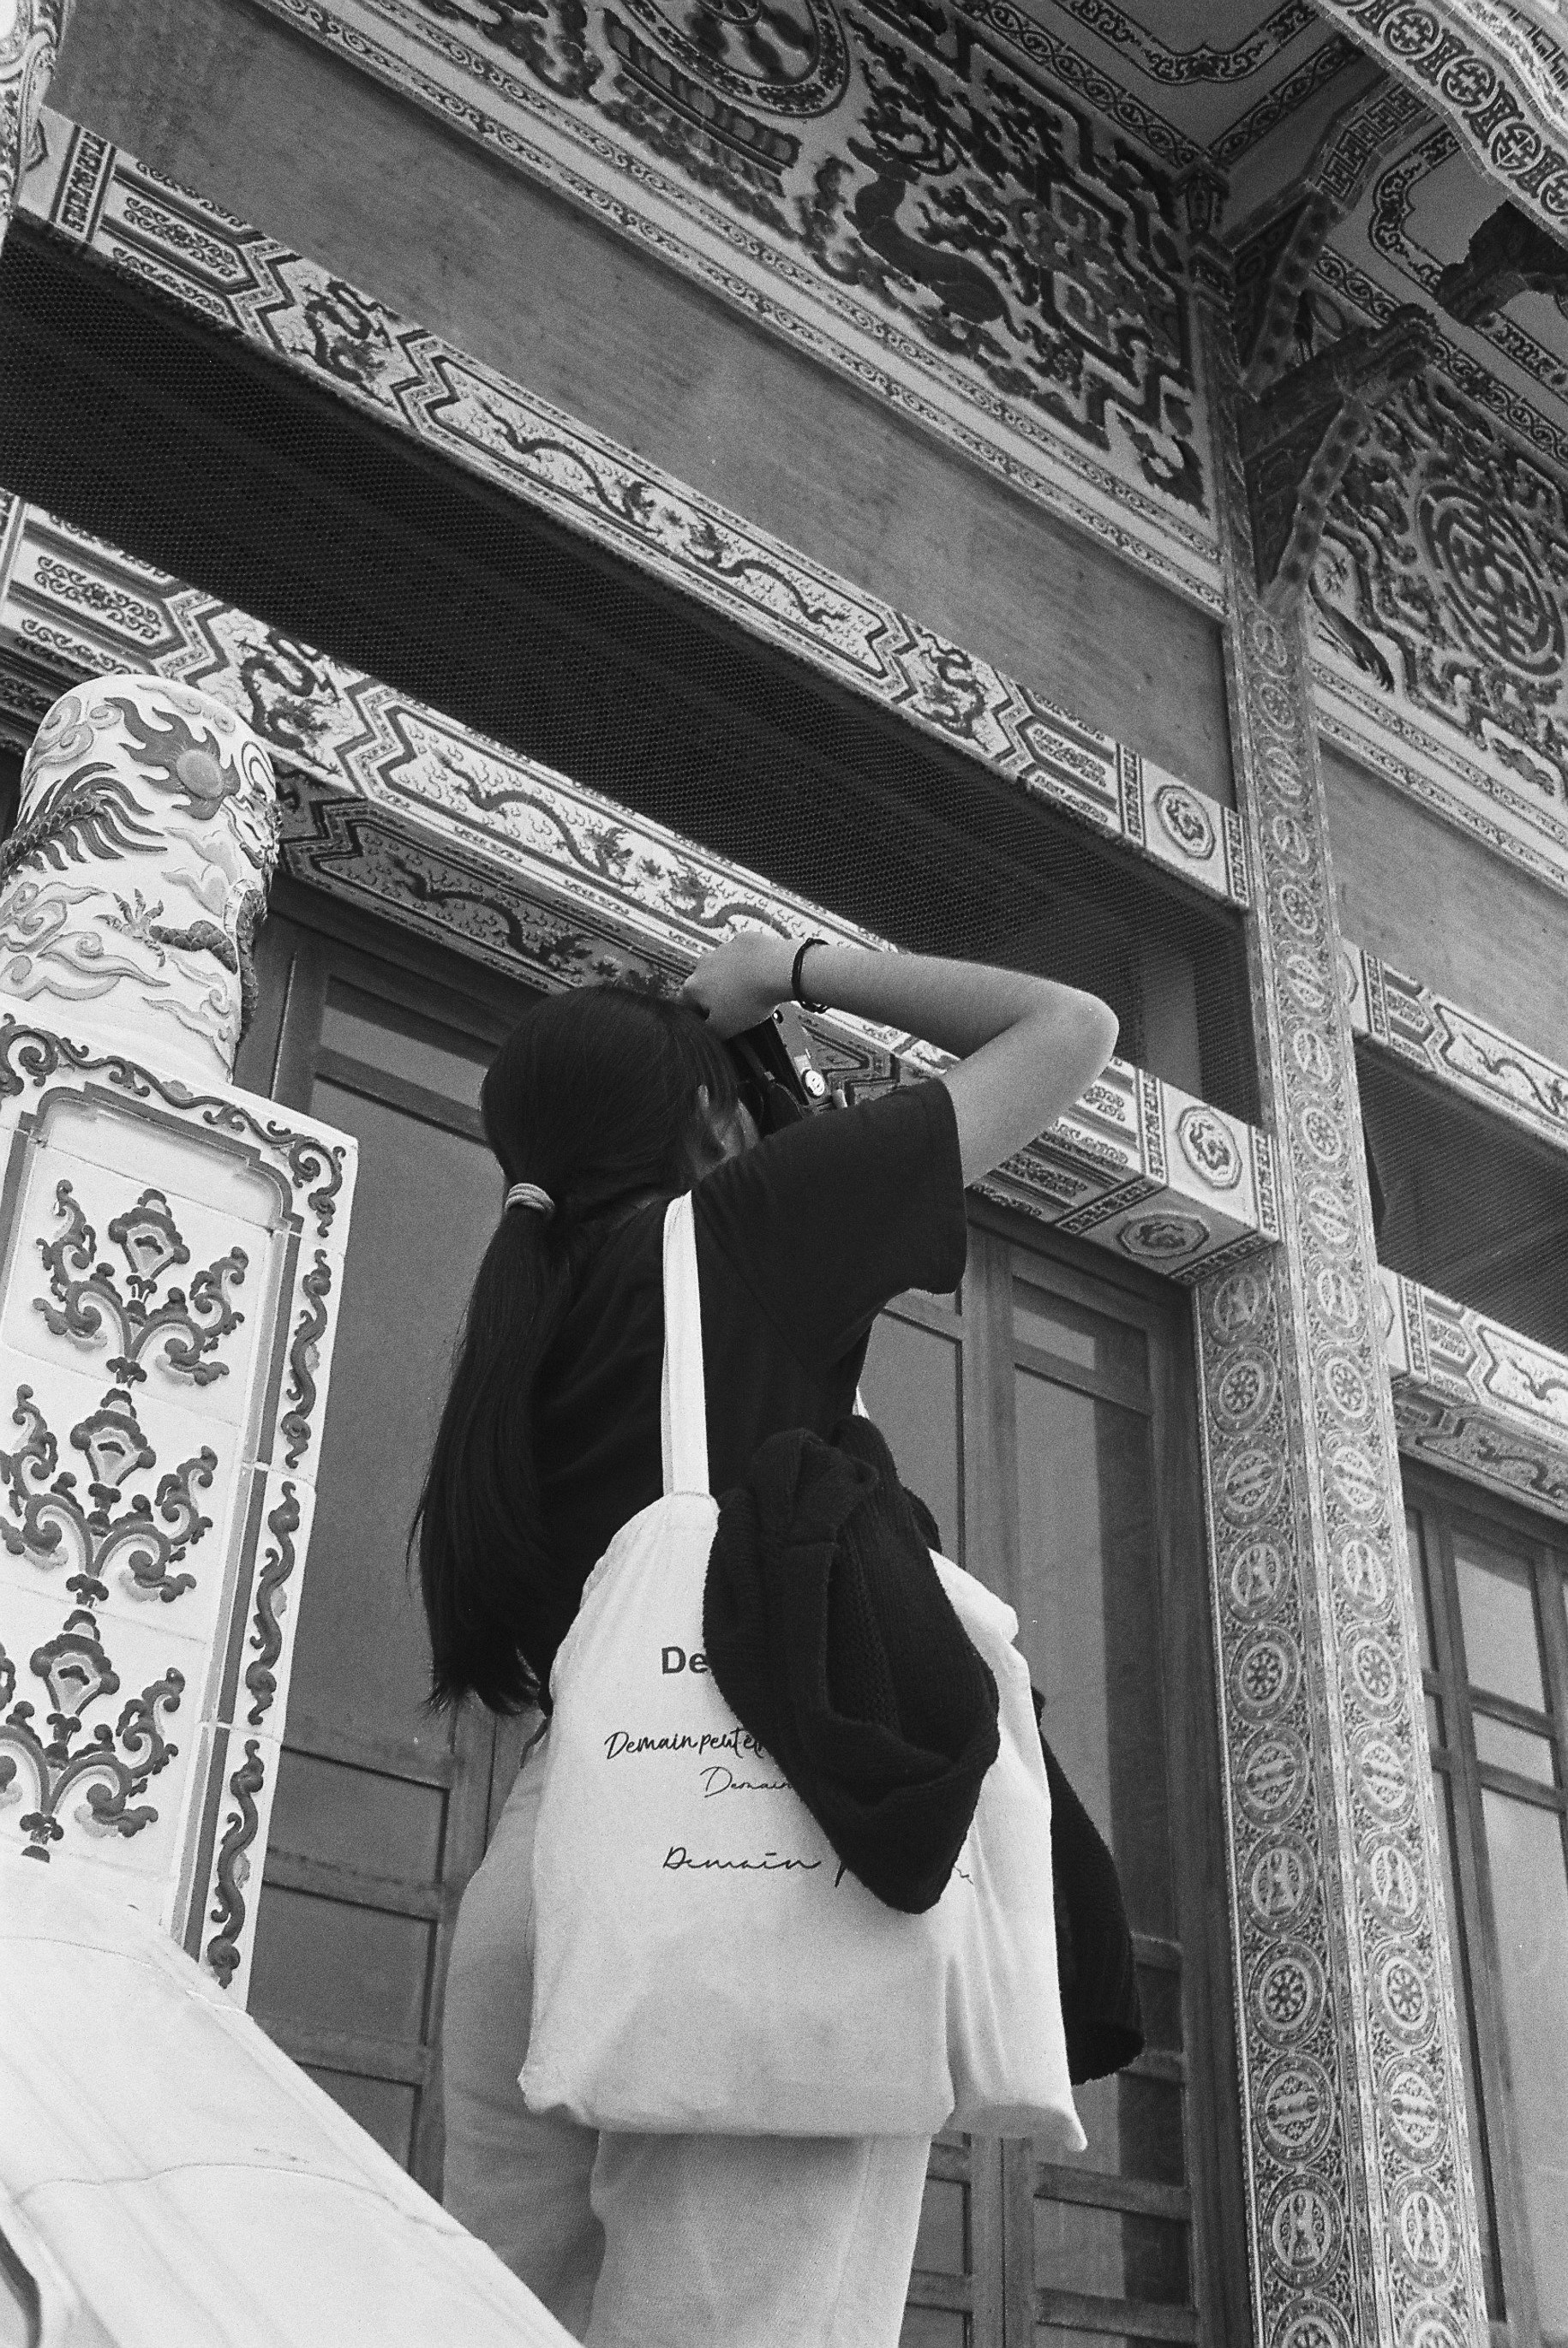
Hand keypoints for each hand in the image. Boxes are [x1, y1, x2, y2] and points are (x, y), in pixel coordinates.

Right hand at [680, 930, 796, 1038]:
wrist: (778, 969)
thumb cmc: (753, 997)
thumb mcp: (725, 1029)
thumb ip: (708, 1032)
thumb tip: (703, 1033)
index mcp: (694, 987)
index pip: (686, 1005)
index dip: (701, 1015)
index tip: (714, 1020)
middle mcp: (703, 964)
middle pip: (705, 984)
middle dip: (718, 996)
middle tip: (737, 1007)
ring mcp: (722, 949)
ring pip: (723, 968)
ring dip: (732, 978)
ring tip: (752, 991)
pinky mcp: (742, 940)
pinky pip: (741, 954)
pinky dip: (748, 963)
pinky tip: (760, 974)